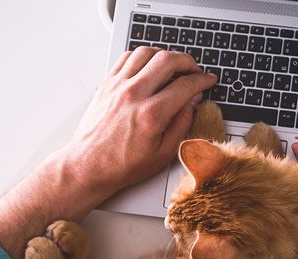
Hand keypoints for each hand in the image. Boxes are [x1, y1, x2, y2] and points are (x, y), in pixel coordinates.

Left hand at [0, 47, 215, 258]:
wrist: (89, 166)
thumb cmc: (123, 165)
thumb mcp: (163, 154)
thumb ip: (182, 124)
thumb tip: (193, 103)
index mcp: (152, 115)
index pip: (185, 85)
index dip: (202, 80)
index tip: (208, 80)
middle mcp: (134, 95)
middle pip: (168, 60)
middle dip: (188, 61)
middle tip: (194, 70)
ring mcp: (118, 87)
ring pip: (147, 52)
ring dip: (165, 55)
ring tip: (173, 65)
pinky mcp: (107, 84)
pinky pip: (127, 57)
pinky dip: (143, 56)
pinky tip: (150, 66)